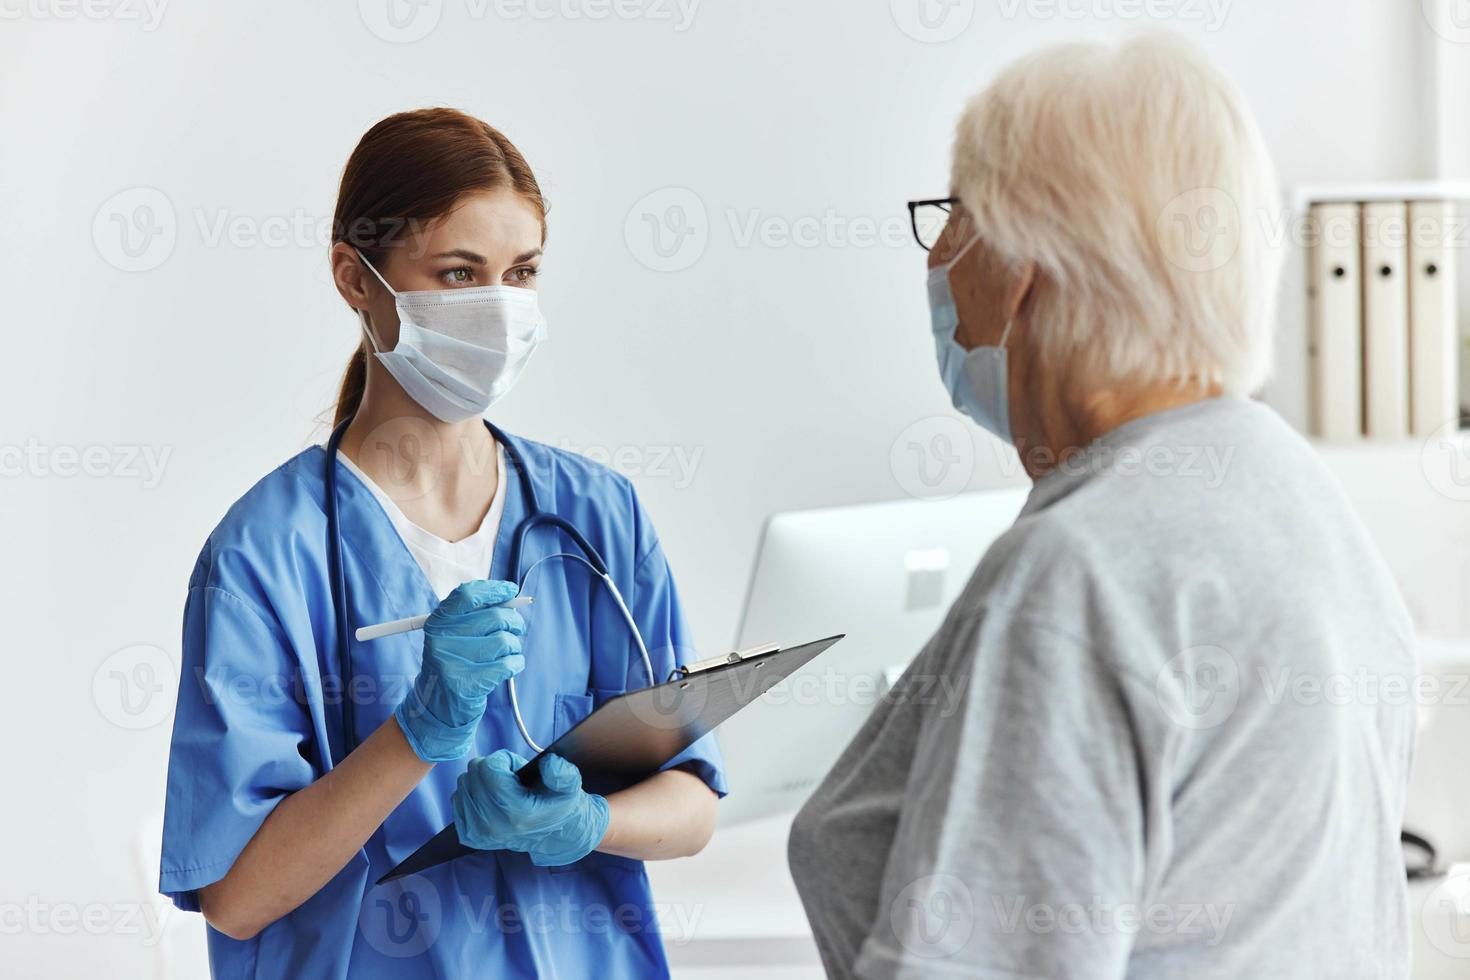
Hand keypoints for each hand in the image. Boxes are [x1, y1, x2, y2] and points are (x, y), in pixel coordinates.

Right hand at [394, 580, 525, 762]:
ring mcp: (452, 662)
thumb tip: (510, 598)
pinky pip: (509, 664)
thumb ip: (476, 614)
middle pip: (495, 617)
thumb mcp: (455, 634)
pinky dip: (516, 663)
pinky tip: (509, 666)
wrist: (438, 705)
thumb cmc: (455, 662)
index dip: (493, 589)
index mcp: (437, 622)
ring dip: (515, 646)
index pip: (468, 594)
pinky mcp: (467, 684)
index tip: (510, 590)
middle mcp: (441, 639)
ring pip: (505, 641)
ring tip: (507, 653)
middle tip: (515, 629)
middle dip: (514, 622)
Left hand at [453, 751, 610, 866]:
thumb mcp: (570, 786)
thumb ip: (563, 773)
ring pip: (463, 782)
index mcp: (515, 812)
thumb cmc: (557, 805)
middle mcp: (492, 825)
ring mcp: (478, 832)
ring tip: (502, 789)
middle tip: (510, 778)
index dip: (503, 759)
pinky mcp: (468, 835)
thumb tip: (548, 762)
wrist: (552, 836)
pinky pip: (456, 798)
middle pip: (474, 772)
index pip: (489, 768)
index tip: (516, 768)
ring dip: (481, 779)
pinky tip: (490, 799)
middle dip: (492, 767)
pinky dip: (472, 793)